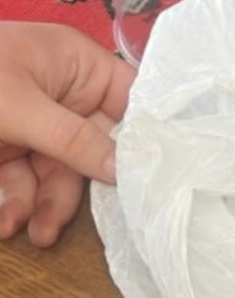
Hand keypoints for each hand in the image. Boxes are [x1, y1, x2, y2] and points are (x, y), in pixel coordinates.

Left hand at [0, 23, 133, 247]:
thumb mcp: (18, 107)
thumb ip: (73, 139)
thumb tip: (128, 169)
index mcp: (73, 63)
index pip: (130, 99)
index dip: (144, 137)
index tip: (157, 178)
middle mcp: (59, 92)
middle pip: (93, 148)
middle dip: (76, 188)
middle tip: (74, 222)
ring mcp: (30, 121)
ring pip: (56, 173)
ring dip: (42, 206)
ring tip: (29, 234)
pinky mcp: (4, 147)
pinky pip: (22, 181)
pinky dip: (15, 203)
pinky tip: (5, 224)